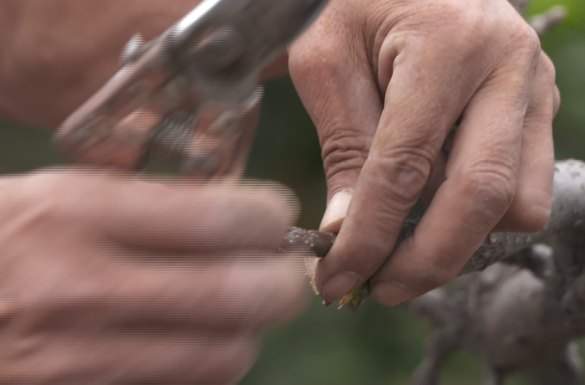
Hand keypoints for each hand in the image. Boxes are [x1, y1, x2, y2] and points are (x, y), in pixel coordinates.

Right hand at [0, 170, 307, 383]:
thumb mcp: (50, 198)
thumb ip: (144, 208)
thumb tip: (241, 219)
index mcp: (71, 214)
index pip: (221, 217)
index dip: (271, 218)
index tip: (277, 218)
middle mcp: (75, 288)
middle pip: (241, 296)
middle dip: (283, 283)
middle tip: (283, 272)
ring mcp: (73, 360)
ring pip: (225, 356)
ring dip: (245, 332)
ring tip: (233, 311)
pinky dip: (204, 367)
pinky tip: (189, 344)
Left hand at [289, 0, 559, 304]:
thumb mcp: (326, 58)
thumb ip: (343, 146)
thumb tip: (346, 234)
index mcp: (450, 44)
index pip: (406, 166)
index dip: (370, 236)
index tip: (338, 280)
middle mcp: (511, 67)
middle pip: (484, 198)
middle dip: (429, 261)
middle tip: (380, 288)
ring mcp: (538, 89)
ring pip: (521, 204)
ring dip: (463, 237)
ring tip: (407, 235)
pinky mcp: (544, 107)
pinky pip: (528, 187)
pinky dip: (482, 214)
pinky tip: (438, 201)